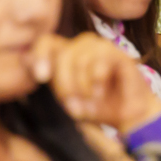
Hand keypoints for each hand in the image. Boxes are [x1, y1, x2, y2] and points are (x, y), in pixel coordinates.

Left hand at [29, 33, 160, 134]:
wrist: (130, 118)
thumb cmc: (98, 107)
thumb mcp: (71, 100)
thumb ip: (53, 83)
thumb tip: (31, 65)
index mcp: (68, 53)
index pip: (46, 42)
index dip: (40, 55)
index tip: (41, 76)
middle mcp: (83, 46)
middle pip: (62, 54)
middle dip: (64, 83)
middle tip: (72, 102)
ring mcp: (101, 47)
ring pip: (79, 58)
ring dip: (82, 85)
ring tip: (91, 99)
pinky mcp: (118, 54)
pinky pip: (99, 61)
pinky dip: (96, 81)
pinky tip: (101, 92)